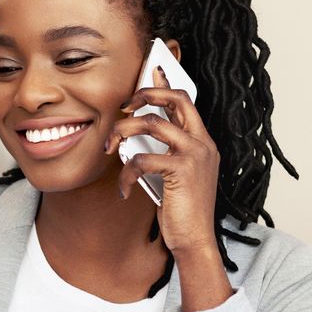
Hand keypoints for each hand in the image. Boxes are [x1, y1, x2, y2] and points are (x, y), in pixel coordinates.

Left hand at [104, 65, 219, 256]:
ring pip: (152, 123)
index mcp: (202, 142)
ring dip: (122, 132)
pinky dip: (126, 173)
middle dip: (145, 94)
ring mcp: (194, 154)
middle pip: (175, 98)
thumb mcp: (174, 176)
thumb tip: (135, 138)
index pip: (185, 101)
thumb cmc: (181, 210)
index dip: (165, 85)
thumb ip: (164, 153)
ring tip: (109, 148)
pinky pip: (142, 158)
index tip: (150, 71)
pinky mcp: (181, 170)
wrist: (194, 240)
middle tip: (123, 107)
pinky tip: (124, 189)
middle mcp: (202, 143)